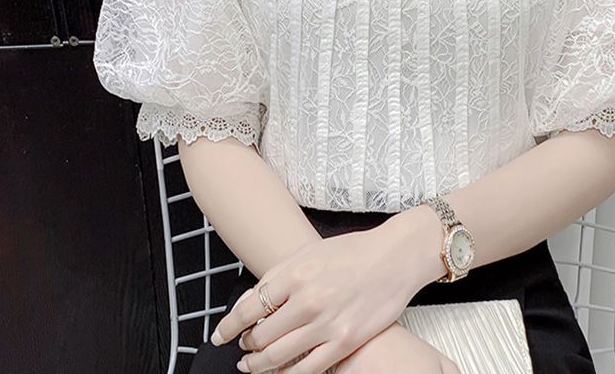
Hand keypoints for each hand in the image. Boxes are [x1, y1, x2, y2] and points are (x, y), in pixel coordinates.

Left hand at [210, 208, 445, 373]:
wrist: (394, 257)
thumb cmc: (351, 252)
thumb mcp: (309, 253)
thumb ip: (277, 277)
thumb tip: (248, 304)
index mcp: (295, 274)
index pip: (249, 308)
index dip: (229, 326)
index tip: (220, 335)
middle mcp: (308, 300)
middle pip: (261, 336)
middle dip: (247, 346)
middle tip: (243, 349)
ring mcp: (327, 323)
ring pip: (278, 357)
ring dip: (259, 365)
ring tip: (253, 365)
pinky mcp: (345, 341)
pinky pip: (307, 370)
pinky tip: (281, 373)